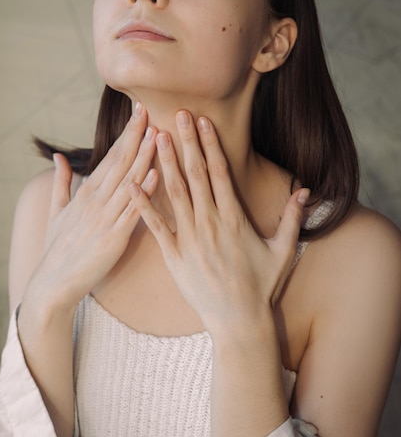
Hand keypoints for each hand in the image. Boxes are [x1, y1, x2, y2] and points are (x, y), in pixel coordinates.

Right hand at [25, 102, 158, 311]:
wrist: (53, 284)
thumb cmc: (58, 247)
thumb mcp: (57, 210)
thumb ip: (61, 182)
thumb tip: (59, 157)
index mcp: (86, 192)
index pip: (110, 155)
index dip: (126, 133)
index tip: (139, 112)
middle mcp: (96, 200)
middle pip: (120, 161)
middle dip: (136, 135)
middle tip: (151, 109)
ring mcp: (105, 218)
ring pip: (129, 181)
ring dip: (144, 156)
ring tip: (159, 134)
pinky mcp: (113, 238)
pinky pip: (132, 212)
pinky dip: (144, 193)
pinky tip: (155, 176)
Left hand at [129, 110, 308, 335]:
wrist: (238, 322)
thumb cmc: (261, 286)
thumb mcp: (283, 251)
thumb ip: (292, 218)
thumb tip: (305, 190)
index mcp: (235, 218)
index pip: (220, 172)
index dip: (210, 145)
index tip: (203, 121)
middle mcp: (210, 223)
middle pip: (196, 175)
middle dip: (186, 142)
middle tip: (177, 114)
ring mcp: (189, 239)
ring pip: (175, 193)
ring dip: (165, 163)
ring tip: (157, 137)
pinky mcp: (173, 256)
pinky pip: (154, 227)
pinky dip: (142, 205)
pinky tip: (131, 184)